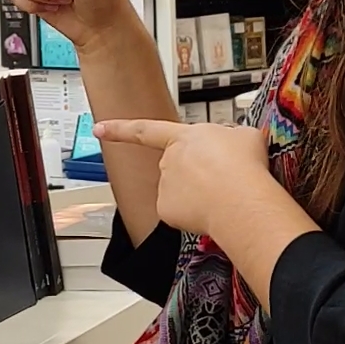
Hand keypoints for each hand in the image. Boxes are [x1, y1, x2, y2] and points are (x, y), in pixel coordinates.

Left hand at [94, 117, 271, 239]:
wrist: (240, 199)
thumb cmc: (245, 166)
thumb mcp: (244, 136)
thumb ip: (230, 137)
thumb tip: (232, 145)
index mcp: (184, 137)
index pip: (144, 130)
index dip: (119, 129)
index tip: (99, 128)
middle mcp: (168, 160)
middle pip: (177, 169)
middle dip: (197, 176)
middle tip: (224, 181)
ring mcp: (164, 185)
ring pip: (181, 193)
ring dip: (199, 195)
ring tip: (224, 195)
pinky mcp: (165, 210)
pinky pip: (180, 214)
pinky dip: (194, 215)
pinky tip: (211, 211)